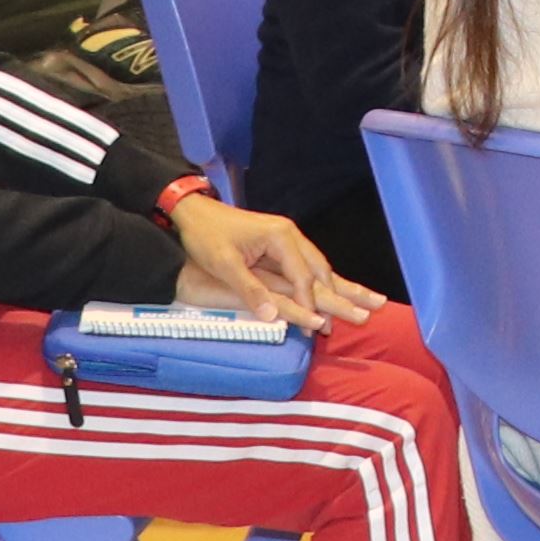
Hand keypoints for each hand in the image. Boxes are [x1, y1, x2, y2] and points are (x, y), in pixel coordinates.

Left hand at [168, 191, 375, 327]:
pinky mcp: (279, 242)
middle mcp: (290, 234)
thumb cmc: (206, 236)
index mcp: (280, 237)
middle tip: (342, 323)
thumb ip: (250, 290)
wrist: (193, 211)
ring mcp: (286, 236)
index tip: (313, 328)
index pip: (304, 277)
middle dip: (334, 296)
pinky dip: (315, 281)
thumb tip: (274, 316)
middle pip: (320, 269)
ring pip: (316, 266)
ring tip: (345, 310)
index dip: (309, 304)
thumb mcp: (225, 265)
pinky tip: (323, 293)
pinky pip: (304, 264)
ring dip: (329, 289)